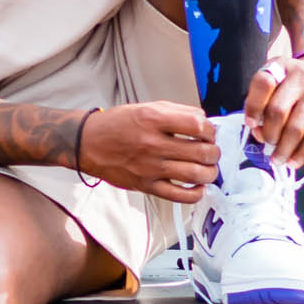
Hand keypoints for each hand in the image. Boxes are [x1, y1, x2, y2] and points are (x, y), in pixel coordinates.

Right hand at [77, 103, 219, 201]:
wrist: (88, 143)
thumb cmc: (118, 124)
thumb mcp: (146, 107)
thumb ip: (177, 112)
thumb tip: (204, 121)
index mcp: (153, 120)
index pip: (198, 126)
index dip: (211, 130)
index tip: (209, 133)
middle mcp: (153, 143)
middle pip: (201, 152)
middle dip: (214, 153)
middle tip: (212, 152)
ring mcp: (150, 167)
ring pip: (195, 174)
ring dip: (210, 173)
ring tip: (208, 169)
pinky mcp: (146, 186)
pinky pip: (179, 196)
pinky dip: (195, 194)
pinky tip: (198, 187)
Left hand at [245, 54, 303, 165]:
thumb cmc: (292, 83)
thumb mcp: (277, 80)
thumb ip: (263, 102)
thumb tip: (257, 133)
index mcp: (279, 67)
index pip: (262, 84)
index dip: (253, 106)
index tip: (250, 124)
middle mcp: (299, 77)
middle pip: (277, 111)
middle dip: (268, 133)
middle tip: (266, 144)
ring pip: (296, 128)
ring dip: (283, 149)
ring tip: (276, 160)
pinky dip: (301, 153)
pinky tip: (293, 162)